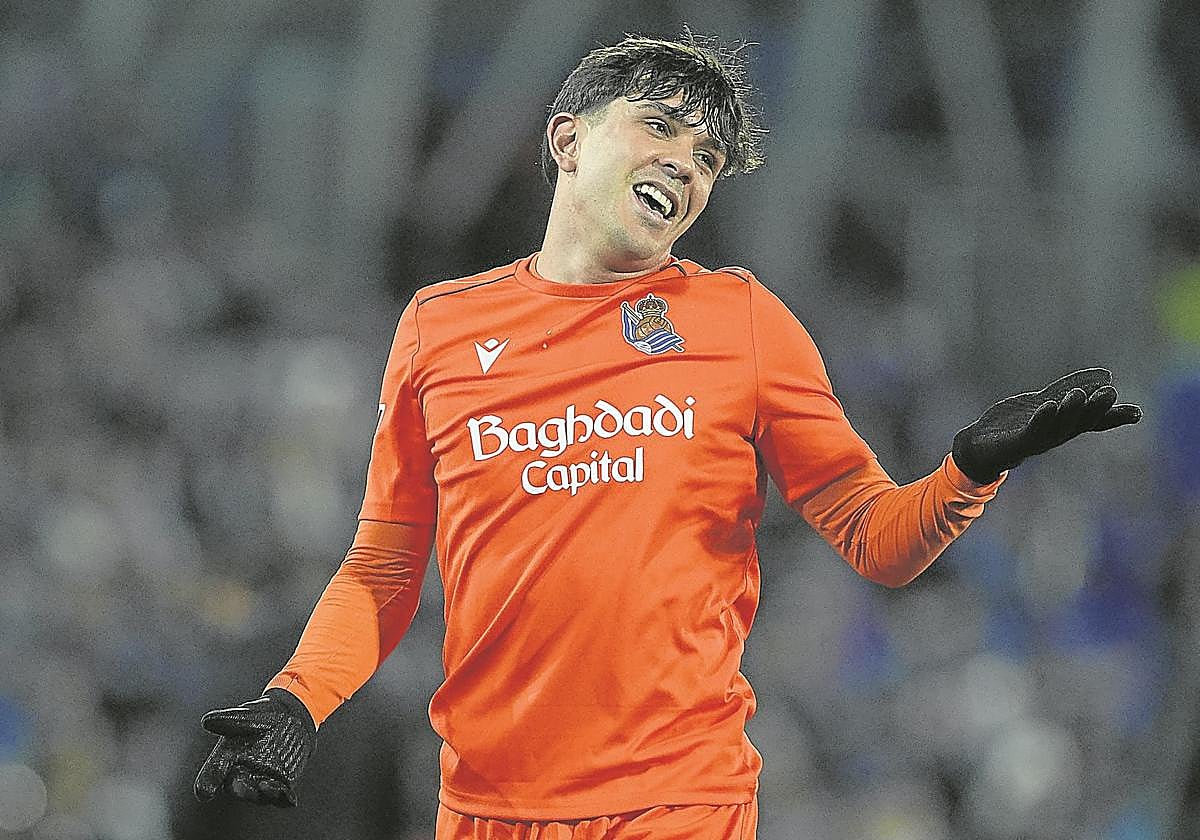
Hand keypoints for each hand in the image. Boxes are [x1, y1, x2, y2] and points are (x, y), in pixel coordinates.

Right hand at [194, 688, 315, 806]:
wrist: (293, 719)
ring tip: (264, 786)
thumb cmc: (264, 717)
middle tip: (237, 784)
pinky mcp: (282, 785)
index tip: (204, 791)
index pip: (213, 772)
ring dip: (262, 794)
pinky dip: (284, 799)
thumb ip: (231, 720)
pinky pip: (282, 797)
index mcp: (227, 756)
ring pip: (259, 794)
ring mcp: (262, 781)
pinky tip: (289, 797)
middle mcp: (242, 773)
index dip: (208, 782)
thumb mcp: (250, 715)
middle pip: (236, 787)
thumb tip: (207, 721)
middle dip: (238, 788)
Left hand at [952, 367, 1141, 484]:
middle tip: (1109, 393)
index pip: (1093, 422)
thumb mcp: (1043, 403)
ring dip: (1070, 411)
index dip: (1113, 417)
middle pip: (1079, 423)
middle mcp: (1054, 435)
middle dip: (1094, 409)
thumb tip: (1106, 375)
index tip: (1137, 413)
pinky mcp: (1016, 442)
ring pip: (1058, 427)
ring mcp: (1036, 441)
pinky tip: (1049, 405)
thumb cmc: (1014, 425)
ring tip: (1079, 394)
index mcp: (1063, 426)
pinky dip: (1042, 419)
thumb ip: (1068, 390)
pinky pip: (1032, 431)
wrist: (979, 447)